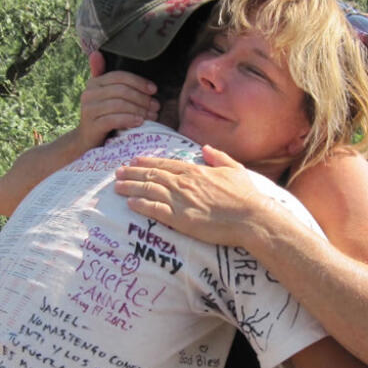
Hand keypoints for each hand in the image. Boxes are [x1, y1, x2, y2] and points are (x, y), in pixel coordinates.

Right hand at [75, 51, 159, 149]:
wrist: (87, 142)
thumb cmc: (103, 116)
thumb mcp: (105, 96)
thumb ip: (106, 77)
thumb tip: (96, 52)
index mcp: (94, 83)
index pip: (120, 76)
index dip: (139, 81)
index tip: (154, 90)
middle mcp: (88, 94)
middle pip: (121, 90)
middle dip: (142, 98)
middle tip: (156, 106)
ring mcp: (88, 110)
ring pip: (119, 104)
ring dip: (139, 109)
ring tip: (152, 115)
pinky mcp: (91, 126)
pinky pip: (113, 119)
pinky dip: (129, 119)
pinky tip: (140, 122)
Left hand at [114, 145, 271, 247]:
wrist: (251, 218)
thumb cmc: (246, 196)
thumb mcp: (234, 170)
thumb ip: (218, 157)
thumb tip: (206, 148)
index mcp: (195, 171)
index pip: (165, 164)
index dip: (147, 162)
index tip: (134, 161)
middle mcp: (184, 183)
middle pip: (152, 175)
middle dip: (132, 173)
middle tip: (117, 172)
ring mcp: (181, 201)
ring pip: (148, 190)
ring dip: (131, 187)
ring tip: (117, 186)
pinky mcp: (180, 219)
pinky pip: (154, 210)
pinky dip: (140, 205)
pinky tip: (129, 203)